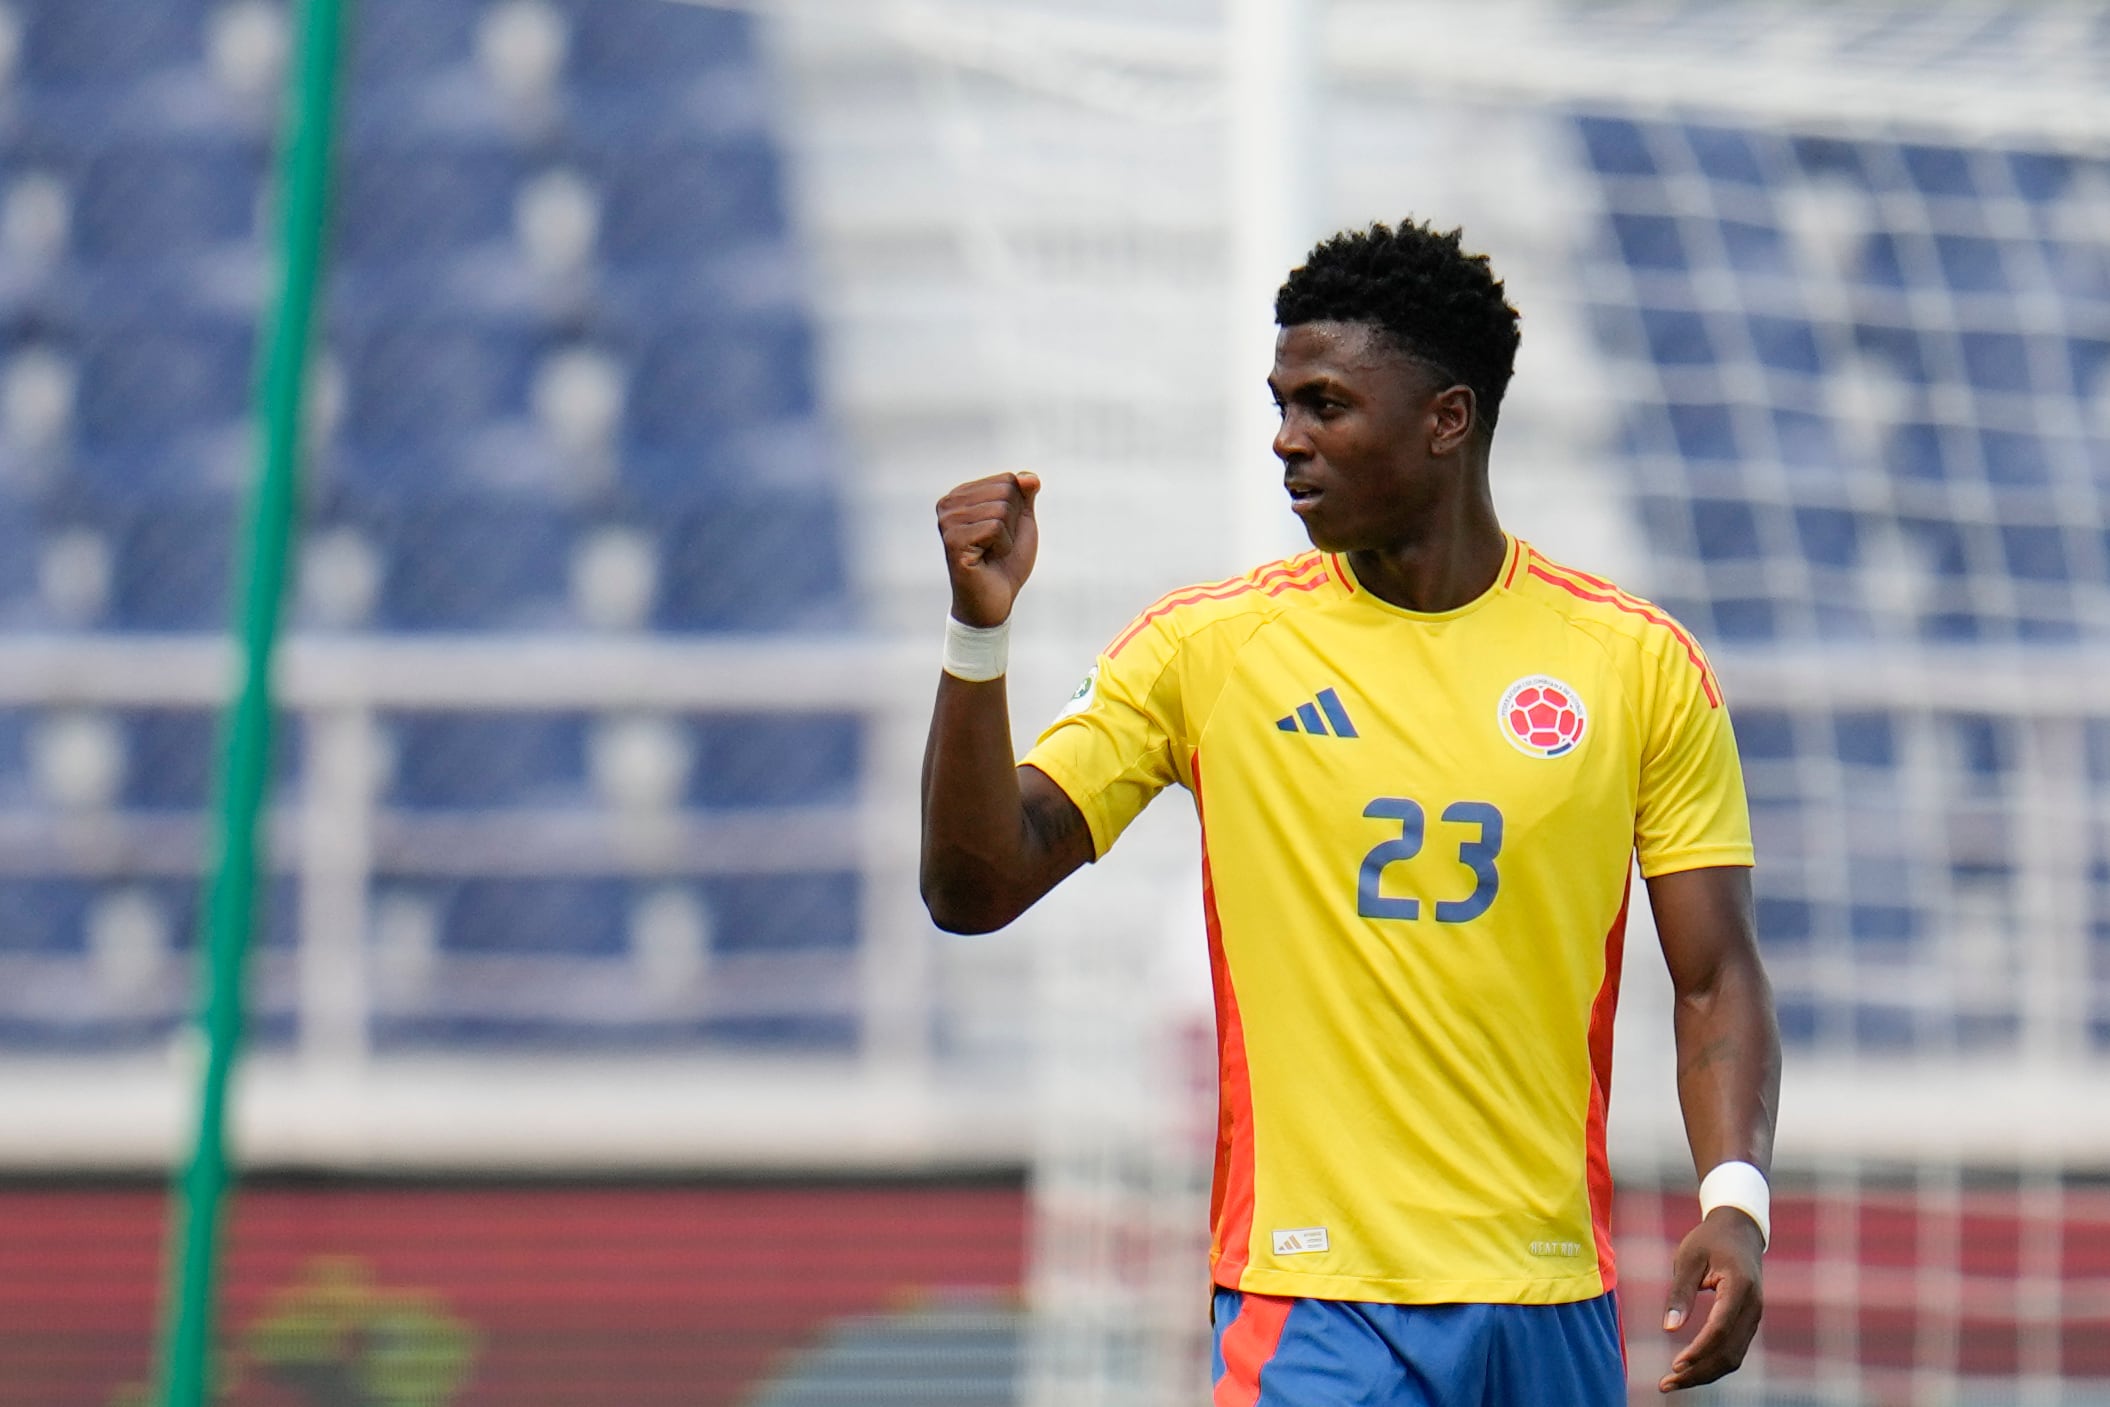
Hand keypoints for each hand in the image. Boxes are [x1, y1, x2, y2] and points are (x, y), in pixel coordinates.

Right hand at [936, 472, 1039, 626]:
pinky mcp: (952, 541)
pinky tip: (987, 558)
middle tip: (998, 544)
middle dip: (1012, 522)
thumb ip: (1024, 495)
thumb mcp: (1020, 522)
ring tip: (992, 552)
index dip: (1017, 508)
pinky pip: (994, 527)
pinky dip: (1002, 546)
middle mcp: (949, 504)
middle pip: (1005, 491)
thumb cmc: (1006, 561)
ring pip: (1000, 509)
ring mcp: (947, 522)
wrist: (995, 600)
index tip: (1002, 531)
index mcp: (961, 495)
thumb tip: (1029, 477)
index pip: (1007, 479)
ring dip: (1007, 536)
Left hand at [1658, 1207, 1763, 1392]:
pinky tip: (1690, 1370)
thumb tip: (1669, 1329)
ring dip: (1705, 1373)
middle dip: (1698, 1372)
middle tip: (1666, 1384)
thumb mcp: (1688, 1259)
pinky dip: (1712, 1364)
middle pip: (1729, 1352)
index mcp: (1740, 1287)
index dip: (1699, 1350)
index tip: (1675, 1365)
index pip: (1720, 1328)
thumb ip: (1680, 1293)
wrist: (1739, 1231)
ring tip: (1672, 1382)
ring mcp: (1754, 1317)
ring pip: (1733, 1357)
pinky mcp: (1748, 1322)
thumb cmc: (1709, 1240)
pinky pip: (1733, 1350)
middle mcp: (1753, 1307)